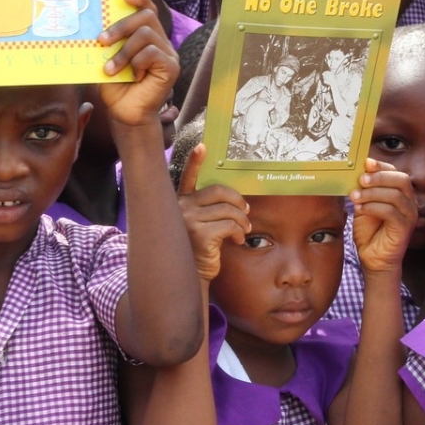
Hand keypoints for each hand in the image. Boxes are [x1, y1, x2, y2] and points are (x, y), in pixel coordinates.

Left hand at [98, 0, 179, 128]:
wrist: (124, 114)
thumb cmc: (115, 87)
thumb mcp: (107, 59)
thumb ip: (109, 42)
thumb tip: (96, 22)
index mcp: (147, 37)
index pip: (148, 10)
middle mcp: (161, 42)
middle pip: (146, 17)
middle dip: (121, 26)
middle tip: (102, 41)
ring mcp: (168, 54)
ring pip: (146, 34)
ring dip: (124, 51)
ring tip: (111, 69)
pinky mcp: (172, 67)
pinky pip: (152, 52)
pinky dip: (136, 63)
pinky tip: (133, 76)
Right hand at [177, 143, 250, 279]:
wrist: (188, 278)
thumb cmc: (196, 252)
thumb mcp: (197, 227)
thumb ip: (206, 211)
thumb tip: (236, 200)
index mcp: (179, 203)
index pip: (188, 178)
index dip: (196, 161)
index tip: (203, 146)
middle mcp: (180, 208)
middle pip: (218, 191)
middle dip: (237, 200)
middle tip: (246, 211)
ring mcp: (188, 220)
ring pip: (227, 209)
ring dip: (242, 220)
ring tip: (244, 231)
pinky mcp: (199, 234)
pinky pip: (230, 225)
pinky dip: (239, 232)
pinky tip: (237, 241)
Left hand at [350, 157, 417, 274]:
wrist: (373, 258)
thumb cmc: (369, 232)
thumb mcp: (363, 205)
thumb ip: (362, 191)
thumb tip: (355, 172)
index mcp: (400, 193)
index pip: (396, 172)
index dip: (381, 166)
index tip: (365, 163)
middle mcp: (409, 202)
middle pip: (401, 180)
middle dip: (379, 177)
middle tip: (360, 180)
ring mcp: (409, 215)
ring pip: (395, 195)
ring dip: (372, 193)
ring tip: (355, 197)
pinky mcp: (404, 228)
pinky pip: (391, 212)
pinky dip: (373, 207)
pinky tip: (360, 209)